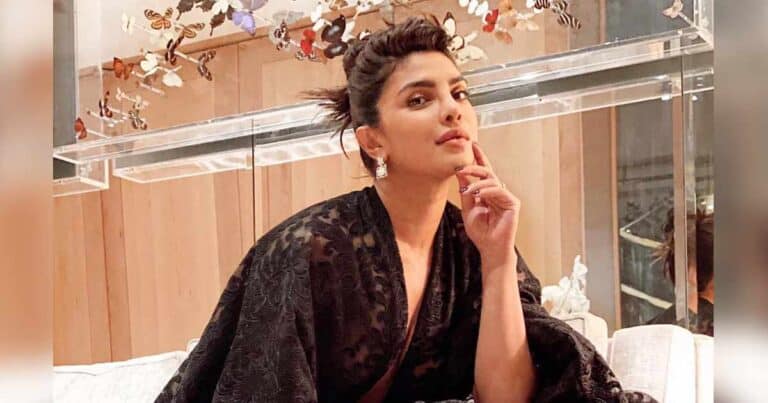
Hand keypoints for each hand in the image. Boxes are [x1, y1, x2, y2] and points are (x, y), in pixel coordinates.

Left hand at [456, 142, 520, 267]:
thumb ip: (466, 191)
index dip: (479, 158)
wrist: (489, 248)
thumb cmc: (480, 232)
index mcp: (488, 192)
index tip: (472, 144)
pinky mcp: (513, 203)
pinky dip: (487, 191)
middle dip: (474, 167)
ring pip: (492, 181)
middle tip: (461, 167)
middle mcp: (498, 192)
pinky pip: (499, 191)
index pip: (484, 172)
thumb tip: (460, 172)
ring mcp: (507, 197)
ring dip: (477, 183)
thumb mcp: (468, 208)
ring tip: (467, 190)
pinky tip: (479, 194)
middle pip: (487, 173)